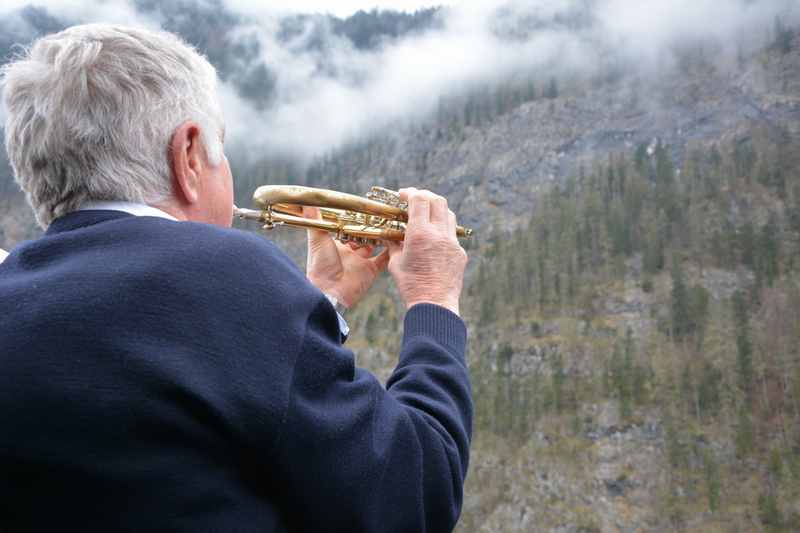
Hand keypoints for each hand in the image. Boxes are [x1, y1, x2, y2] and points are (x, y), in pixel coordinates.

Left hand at [304, 206, 389, 308]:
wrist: (330, 292)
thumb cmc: (320, 266)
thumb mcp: (317, 239)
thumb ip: (313, 220)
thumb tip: (304, 202)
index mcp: (336, 245)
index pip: (346, 229)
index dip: (354, 220)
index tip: (362, 208)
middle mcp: (349, 253)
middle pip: (362, 237)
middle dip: (369, 227)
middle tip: (378, 214)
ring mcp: (360, 262)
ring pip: (374, 246)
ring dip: (380, 237)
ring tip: (389, 223)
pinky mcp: (370, 271)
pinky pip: (383, 260)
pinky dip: (390, 252)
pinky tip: (397, 241)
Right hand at [385, 188, 467, 315]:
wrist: (434, 305)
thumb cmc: (411, 285)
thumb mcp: (395, 263)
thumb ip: (393, 244)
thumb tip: (389, 235)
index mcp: (420, 233)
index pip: (419, 200)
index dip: (410, 193)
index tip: (402, 195)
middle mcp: (439, 234)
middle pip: (437, 200)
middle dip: (425, 196)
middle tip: (414, 200)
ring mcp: (452, 243)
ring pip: (448, 214)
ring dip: (436, 210)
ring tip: (425, 216)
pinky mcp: (460, 253)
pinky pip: (452, 233)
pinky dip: (442, 229)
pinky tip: (433, 238)